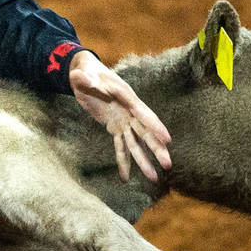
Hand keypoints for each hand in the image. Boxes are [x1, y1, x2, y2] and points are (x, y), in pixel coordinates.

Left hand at [68, 50, 171, 182]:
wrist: (84, 74)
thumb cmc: (85, 72)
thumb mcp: (82, 74)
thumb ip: (83, 79)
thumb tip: (82, 78)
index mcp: (125, 96)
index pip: (143, 113)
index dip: (155, 126)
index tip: (167, 139)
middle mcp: (129, 110)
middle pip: (145, 132)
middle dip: (156, 148)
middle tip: (167, 165)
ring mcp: (123, 120)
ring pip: (136, 142)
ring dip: (144, 160)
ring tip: (153, 178)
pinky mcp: (114, 127)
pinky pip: (120, 146)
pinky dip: (123, 161)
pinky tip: (125, 177)